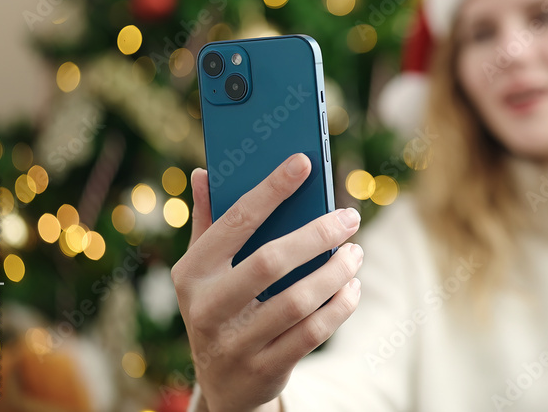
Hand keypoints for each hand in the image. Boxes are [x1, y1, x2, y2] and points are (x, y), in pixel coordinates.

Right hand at [172, 153, 362, 411]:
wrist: (222, 383)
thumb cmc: (220, 307)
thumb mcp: (204, 271)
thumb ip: (207, 222)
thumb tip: (205, 172)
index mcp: (192, 273)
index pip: (235, 221)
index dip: (270, 190)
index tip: (302, 163)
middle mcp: (206, 308)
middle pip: (271, 262)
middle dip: (317, 236)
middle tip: (350, 218)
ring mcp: (234, 343)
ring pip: (297, 301)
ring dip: (336, 273)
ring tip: (355, 253)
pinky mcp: (263, 370)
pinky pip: (312, 334)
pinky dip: (340, 307)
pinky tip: (352, 288)